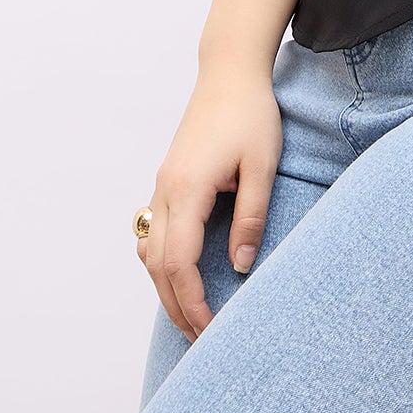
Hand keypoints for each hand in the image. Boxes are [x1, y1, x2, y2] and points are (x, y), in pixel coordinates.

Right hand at [135, 66, 282, 341]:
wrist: (230, 72)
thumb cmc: (251, 114)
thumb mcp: (262, 166)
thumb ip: (251, 216)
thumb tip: (242, 265)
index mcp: (186, 188)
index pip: (179, 262)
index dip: (192, 301)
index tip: (211, 329)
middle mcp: (164, 190)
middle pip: (158, 265)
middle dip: (177, 306)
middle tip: (201, 339)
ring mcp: (161, 185)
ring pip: (150, 251)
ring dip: (166, 288)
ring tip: (190, 317)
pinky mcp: (167, 181)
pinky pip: (153, 232)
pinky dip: (161, 262)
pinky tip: (180, 276)